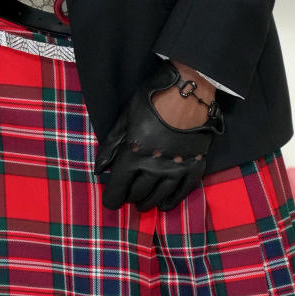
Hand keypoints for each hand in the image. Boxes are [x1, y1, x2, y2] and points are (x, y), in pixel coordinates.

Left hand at [93, 61, 222, 212]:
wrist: (188, 91)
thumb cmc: (151, 100)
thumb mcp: (125, 119)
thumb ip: (111, 146)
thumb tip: (98, 169)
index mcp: (134, 155)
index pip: (119, 187)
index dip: (112, 198)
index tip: (111, 203)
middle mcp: (155, 167)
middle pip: (138, 193)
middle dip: (130, 198)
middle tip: (127, 198)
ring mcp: (177, 168)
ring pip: (159, 195)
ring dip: (148, 202)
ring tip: (142, 204)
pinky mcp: (195, 165)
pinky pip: (183, 191)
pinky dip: (172, 201)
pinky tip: (164, 204)